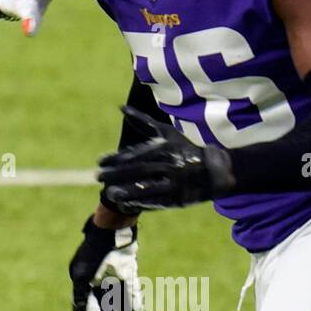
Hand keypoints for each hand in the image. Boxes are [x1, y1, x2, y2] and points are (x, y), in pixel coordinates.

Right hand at [69, 215, 139, 310]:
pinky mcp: (128, 270)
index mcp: (85, 281)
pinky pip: (132, 289)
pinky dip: (134, 300)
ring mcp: (114, 274)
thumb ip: (80, 298)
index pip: (88, 305)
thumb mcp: (82, 277)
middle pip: (105, 305)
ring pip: (120, 299)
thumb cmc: (94, 255)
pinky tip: (136, 310)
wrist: (112, 233)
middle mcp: (99, 279)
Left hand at [97, 107, 235, 212]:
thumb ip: (142, 122)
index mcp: (164, 148)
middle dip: (115, 174)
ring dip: (126, 191)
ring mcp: (174, 182)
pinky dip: (139, 202)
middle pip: (137, 171)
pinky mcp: (178, 197)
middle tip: (97, 176)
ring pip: (146, 187)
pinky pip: (155, 201)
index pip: (134, 154)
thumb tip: (120, 107)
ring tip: (108, 193)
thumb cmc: (184, 148)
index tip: (99, 161)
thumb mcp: (165, 133)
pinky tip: (124, 202)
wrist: (213, 169)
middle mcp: (168, 164)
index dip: (115, 158)